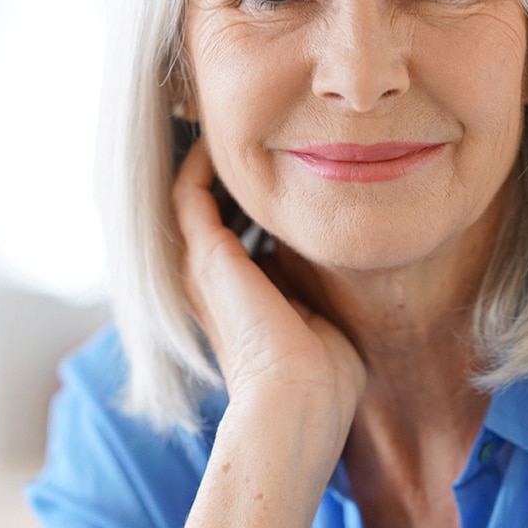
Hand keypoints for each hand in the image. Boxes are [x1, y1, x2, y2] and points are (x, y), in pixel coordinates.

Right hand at [172, 140, 364, 418]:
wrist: (301, 402)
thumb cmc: (322, 369)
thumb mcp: (318, 307)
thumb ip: (315, 277)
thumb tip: (339, 248)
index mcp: (236, 289)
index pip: (230, 225)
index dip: (245, 191)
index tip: (274, 157)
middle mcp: (211, 275)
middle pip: (205, 205)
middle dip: (226, 169)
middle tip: (252, 132)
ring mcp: (203, 266)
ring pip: (189, 193)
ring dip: (210, 160)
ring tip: (236, 125)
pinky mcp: (206, 255)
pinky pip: (188, 192)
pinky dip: (202, 163)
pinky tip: (224, 140)